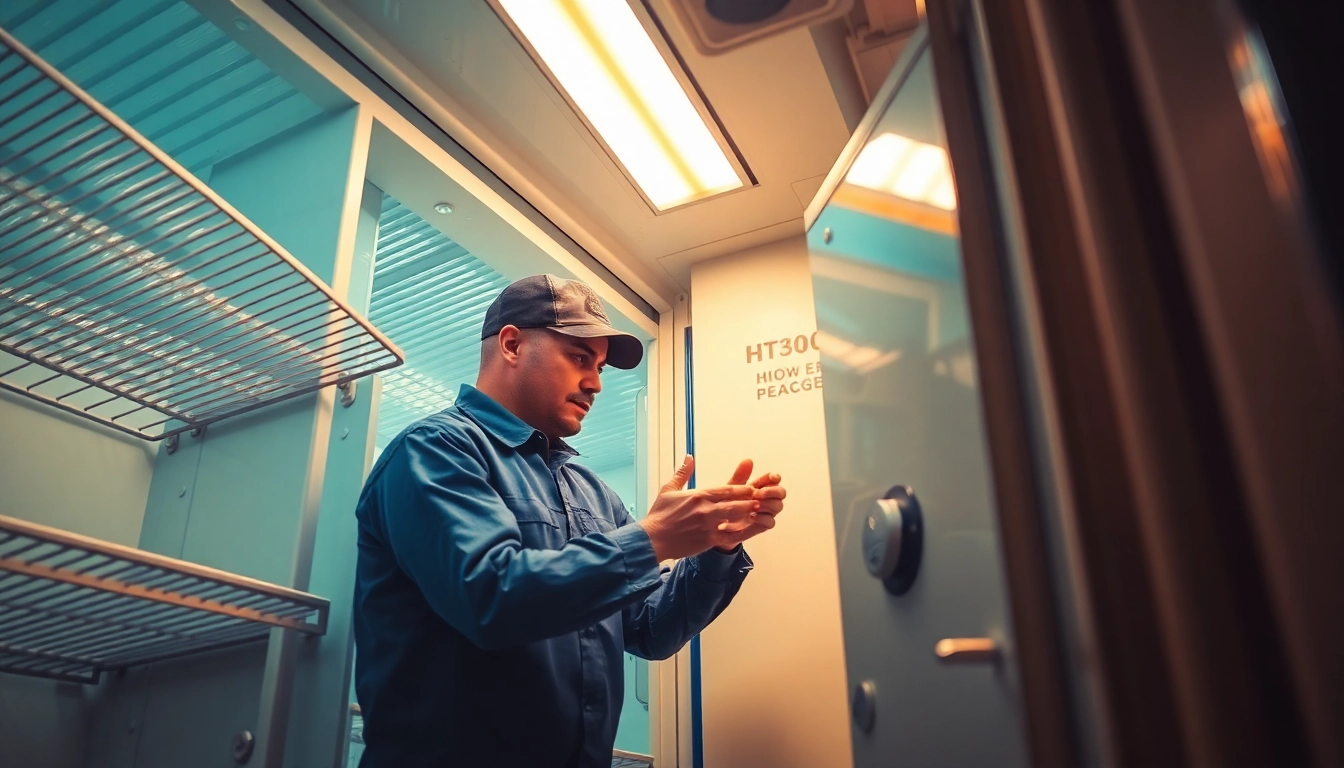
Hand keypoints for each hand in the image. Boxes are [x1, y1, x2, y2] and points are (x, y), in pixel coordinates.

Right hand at [639, 456, 785, 560]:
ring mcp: (708, 525)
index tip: (752, 487)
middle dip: (750, 500)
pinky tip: (749, 530)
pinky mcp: (708, 540)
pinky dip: (741, 532)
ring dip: (748, 513)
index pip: (726, 489)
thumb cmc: (659, 515)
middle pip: (735, 502)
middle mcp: (706, 509)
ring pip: (735, 517)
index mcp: (698, 496)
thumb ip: (683, 473)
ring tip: (760, 511)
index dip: (742, 489)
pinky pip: (730, 536)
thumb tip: (689, 456)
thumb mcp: (669, 489)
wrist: (652, 539)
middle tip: (762, 498)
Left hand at [714, 459, 784, 551]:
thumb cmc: (727, 503)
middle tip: (758, 493)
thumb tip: (748, 460)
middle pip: (781, 493)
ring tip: (754, 504)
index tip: (772, 477)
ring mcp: (766, 513)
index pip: (774, 480)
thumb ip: (740, 476)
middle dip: (772, 491)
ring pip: (778, 506)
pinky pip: (771, 522)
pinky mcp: (762, 526)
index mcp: (761, 487)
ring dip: (768, 504)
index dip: (775, 477)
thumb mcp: (731, 489)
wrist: (719, 523)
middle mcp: (767, 499)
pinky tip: (752, 516)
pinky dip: (763, 518)